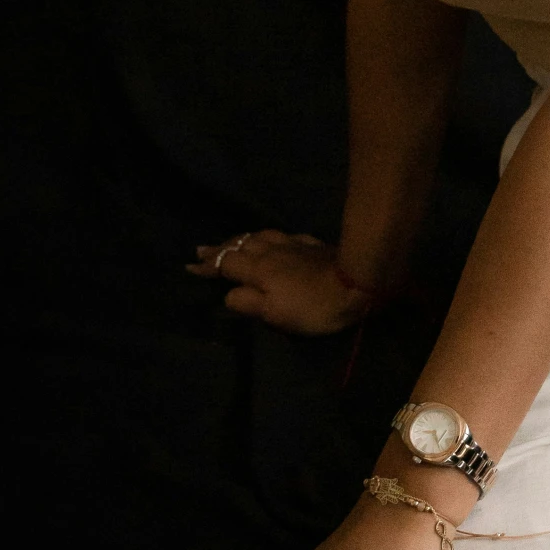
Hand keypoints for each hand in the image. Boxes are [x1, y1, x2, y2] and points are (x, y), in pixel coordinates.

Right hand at [188, 229, 374, 333]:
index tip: (190, 267)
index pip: (226, 264)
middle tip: (202, 249)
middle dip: (220, 248)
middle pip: (241, 245)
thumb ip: (248, 302)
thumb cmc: (314, 306)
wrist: (359, 283)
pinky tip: (274, 239)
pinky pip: (284, 236)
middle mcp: (273, 251)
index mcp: (259, 269)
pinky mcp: (314, 244)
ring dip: (242, 238)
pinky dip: (269, 237)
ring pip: (261, 236)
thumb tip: (227, 293)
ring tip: (232, 241)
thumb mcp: (275, 313)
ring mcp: (295, 245)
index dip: (208, 266)